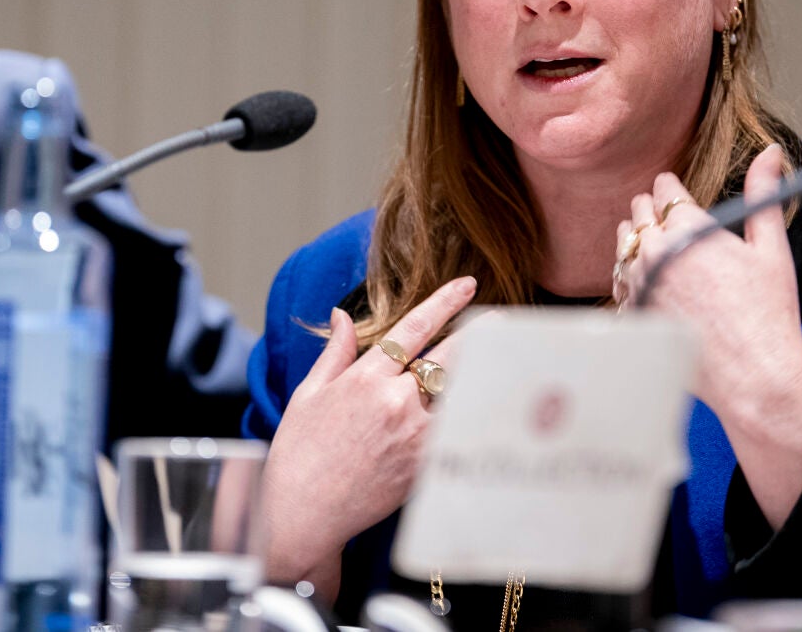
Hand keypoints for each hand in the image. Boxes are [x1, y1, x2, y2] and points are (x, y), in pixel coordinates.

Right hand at [259, 276, 475, 593]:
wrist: (303, 515)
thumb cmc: (299, 454)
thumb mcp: (309, 394)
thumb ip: (335, 352)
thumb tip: (341, 314)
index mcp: (364, 380)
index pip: (414, 329)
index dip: (445, 302)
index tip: (468, 285)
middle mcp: (394, 403)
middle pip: (451, 358)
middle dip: (480, 334)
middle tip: (502, 319)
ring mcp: (413, 436)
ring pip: (461, 395)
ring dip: (481, 375)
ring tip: (503, 357)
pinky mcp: (424, 466)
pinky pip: (458, 432)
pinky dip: (473, 415)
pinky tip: (490, 403)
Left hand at [616, 146, 801, 526]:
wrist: (753, 376)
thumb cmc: (768, 314)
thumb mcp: (771, 247)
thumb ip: (763, 193)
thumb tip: (772, 151)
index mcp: (687, 228)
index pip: (664, 191)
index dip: (671, 188)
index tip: (674, 190)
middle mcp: (654, 252)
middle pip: (638, 214)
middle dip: (653, 212)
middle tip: (667, 218)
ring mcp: (639, 285)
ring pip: (623, 249)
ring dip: (637, 244)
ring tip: (658, 249)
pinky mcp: (633, 314)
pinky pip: (621, 286)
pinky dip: (633, 280)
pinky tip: (652, 285)